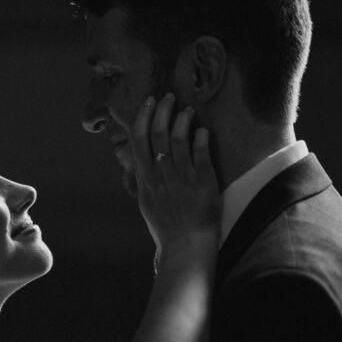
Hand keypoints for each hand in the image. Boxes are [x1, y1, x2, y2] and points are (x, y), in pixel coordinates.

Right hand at [129, 93, 220, 245]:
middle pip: (158, 134)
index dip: (144, 117)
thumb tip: (138, 161)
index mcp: (145, 178)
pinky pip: (201, 152)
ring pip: (179, 139)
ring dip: (182, 120)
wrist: (186, 244)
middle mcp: (161, 174)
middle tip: (168, 97)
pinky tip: (202, 130)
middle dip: (162, 111)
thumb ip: (143, 179)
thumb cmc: (166, 226)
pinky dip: (201, 137)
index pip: (139, 140)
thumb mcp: (146, 201)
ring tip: (187, 110)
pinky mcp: (203, 180)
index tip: (149, 103)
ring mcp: (182, 176)